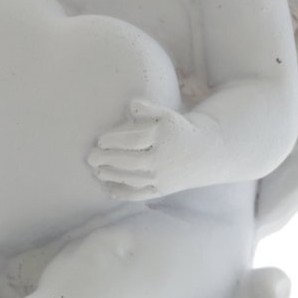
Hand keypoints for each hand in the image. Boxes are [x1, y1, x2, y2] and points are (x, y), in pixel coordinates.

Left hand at [87, 98, 222, 200]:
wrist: (206, 153)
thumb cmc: (180, 130)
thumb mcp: (168, 115)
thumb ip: (148, 109)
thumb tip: (130, 104)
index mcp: (163, 137)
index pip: (133, 140)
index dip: (114, 141)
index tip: (100, 140)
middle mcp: (162, 159)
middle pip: (129, 161)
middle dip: (107, 160)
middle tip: (90, 157)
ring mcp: (162, 177)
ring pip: (132, 178)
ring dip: (111, 176)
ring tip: (97, 171)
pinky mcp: (163, 190)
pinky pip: (140, 194)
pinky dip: (124, 193)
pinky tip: (109, 189)